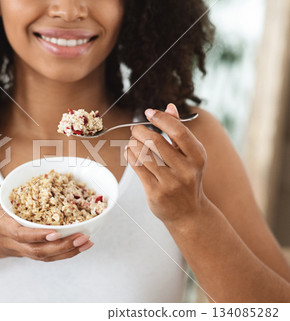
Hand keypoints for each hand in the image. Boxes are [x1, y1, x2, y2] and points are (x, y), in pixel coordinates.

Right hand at [0, 186, 93, 261]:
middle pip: (39, 251)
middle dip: (63, 246)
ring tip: (87, 243)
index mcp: (1, 227)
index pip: (22, 235)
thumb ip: (9, 189)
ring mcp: (16, 250)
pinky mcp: (19, 253)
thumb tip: (31, 173)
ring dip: (67, 252)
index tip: (56, 232)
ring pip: (43, 256)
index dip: (39, 235)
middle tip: (84, 237)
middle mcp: (11, 241)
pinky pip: (42, 256)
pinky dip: (60, 254)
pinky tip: (75, 247)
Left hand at [125, 103, 208, 223]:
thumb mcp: (190, 155)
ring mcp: (170, 182)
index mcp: (197, 156)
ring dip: (133, 143)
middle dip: (140, 131)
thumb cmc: (187, 178)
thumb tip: (169, 107)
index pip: (178, 131)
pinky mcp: (155, 192)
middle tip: (135, 128)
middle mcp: (186, 169)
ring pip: (143, 154)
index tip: (148, 112)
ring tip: (132, 140)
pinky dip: (130, 155)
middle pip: (156, 141)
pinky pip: (137, 168)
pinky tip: (129, 151)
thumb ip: (179, 131)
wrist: (189, 213)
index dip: (161, 118)